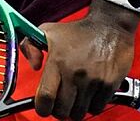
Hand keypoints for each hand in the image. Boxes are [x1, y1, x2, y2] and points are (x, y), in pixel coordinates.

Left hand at [20, 0, 138, 119]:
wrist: (109, 26)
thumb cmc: (78, 31)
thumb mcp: (47, 31)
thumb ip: (30, 45)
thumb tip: (33, 65)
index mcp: (57, 61)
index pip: (46, 97)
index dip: (42, 107)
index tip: (43, 106)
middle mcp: (74, 73)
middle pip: (62, 110)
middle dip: (58, 110)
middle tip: (60, 103)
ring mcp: (93, 81)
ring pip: (79, 113)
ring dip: (75, 109)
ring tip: (75, 98)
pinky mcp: (108, 85)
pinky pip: (96, 108)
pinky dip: (91, 106)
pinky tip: (89, 95)